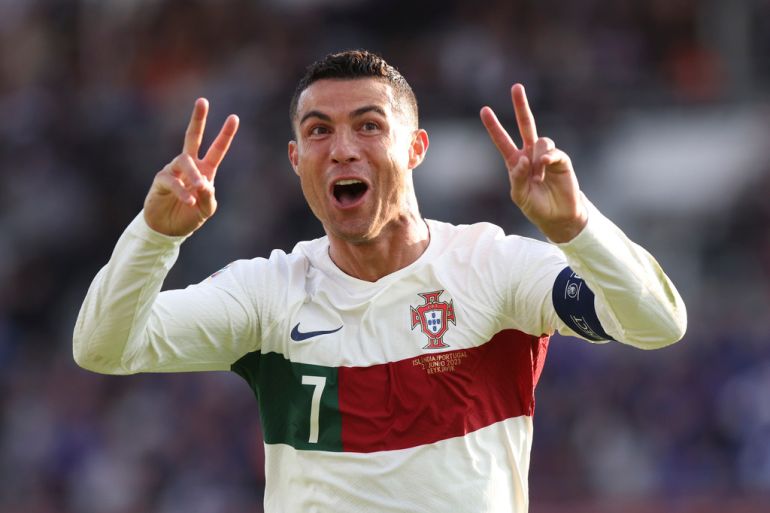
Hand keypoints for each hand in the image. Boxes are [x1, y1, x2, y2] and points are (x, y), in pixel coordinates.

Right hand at [144, 99, 238, 235]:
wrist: (168, 229)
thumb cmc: (189, 216)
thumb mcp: (206, 209)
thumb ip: (209, 197)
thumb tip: (204, 184)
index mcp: (205, 170)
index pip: (216, 149)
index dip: (225, 134)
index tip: (234, 117)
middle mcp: (189, 166)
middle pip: (192, 137)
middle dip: (198, 119)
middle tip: (203, 101)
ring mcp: (174, 171)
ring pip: (184, 161)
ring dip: (193, 173)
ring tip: (200, 186)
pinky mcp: (161, 181)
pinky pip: (172, 180)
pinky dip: (182, 191)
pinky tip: (189, 201)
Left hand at [480, 84, 586, 242]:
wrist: (559, 216)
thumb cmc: (536, 206)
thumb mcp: (519, 196)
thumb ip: (517, 178)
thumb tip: (523, 160)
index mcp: (515, 162)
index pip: (502, 141)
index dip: (494, 126)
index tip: (485, 110)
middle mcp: (530, 155)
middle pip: (525, 125)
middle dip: (521, 106)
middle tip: (516, 87)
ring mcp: (546, 156)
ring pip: (540, 141)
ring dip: (537, 158)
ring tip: (539, 177)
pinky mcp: (561, 160)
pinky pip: (553, 152)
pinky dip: (548, 158)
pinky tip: (546, 166)